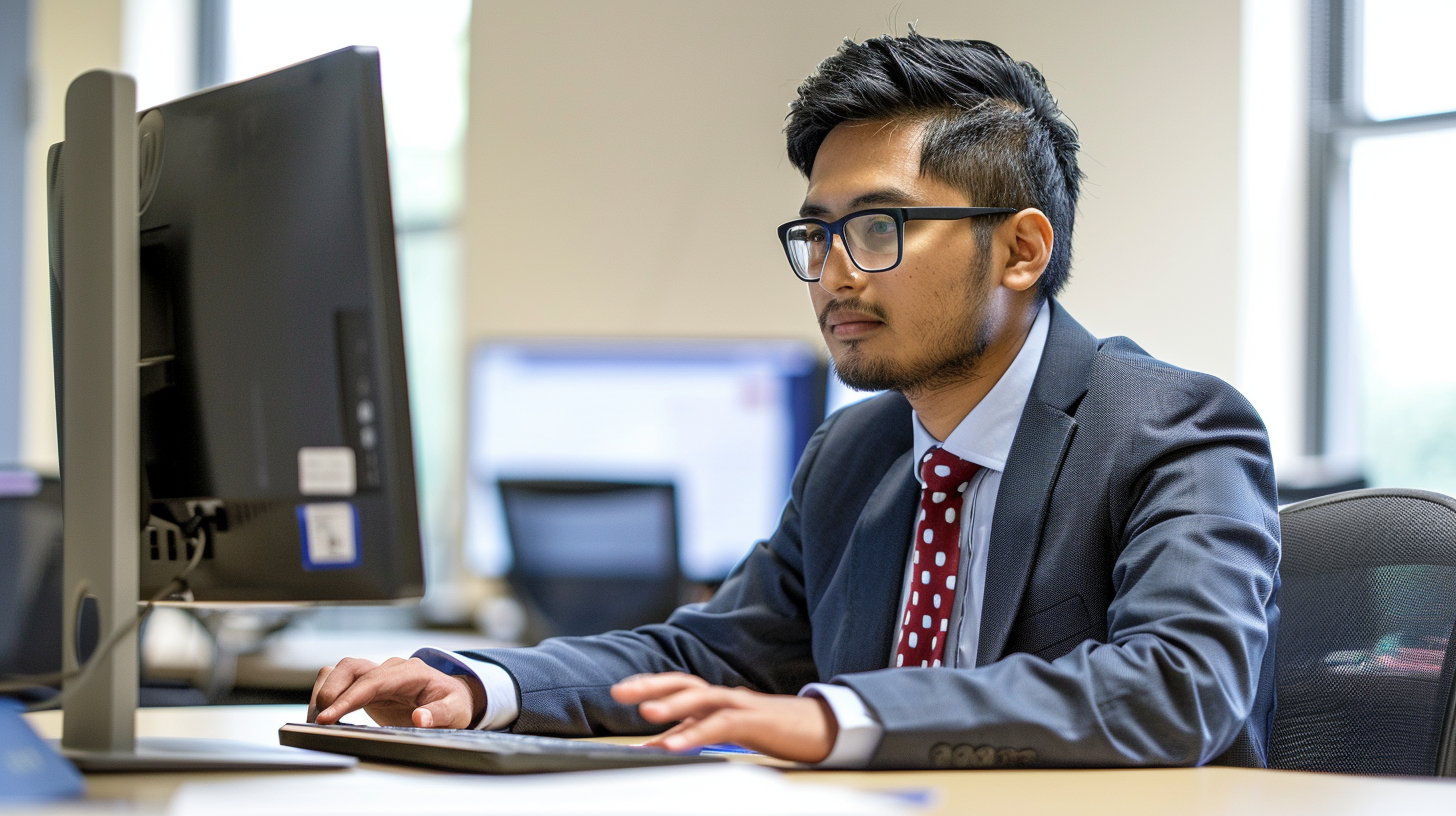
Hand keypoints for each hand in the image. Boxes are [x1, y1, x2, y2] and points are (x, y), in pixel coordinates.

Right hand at [309, 656, 483, 728]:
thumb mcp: (455, 711)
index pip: (372, 681)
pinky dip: (327, 694)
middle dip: (331, 694)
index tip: (329, 716)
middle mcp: (390, 669)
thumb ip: (439, 714)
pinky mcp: (368, 684)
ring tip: (317, 721)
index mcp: (410, 672)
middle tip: (320, 723)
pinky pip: (341, 680)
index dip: (348, 698)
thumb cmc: (453, 702)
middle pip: (350, 669)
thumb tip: (421, 718)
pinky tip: (324, 715)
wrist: (452, 697)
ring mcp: (378, 674)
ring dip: (325, 692)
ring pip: (341, 670)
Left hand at [610, 672, 836, 762]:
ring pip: (702, 698)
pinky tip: (673, 746)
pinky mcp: (755, 721)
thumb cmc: (774, 730)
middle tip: (618, 691)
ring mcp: (742, 705)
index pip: (678, 685)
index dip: (649, 684)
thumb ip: (693, 734)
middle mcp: (726, 695)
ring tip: (645, 713)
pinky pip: (721, 725)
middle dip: (650, 685)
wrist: (823, 729)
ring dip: (672, 704)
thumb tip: (655, 744)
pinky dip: (695, 734)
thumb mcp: (726, 732)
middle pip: (684, 682)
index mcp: (718, 698)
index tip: (620, 689)